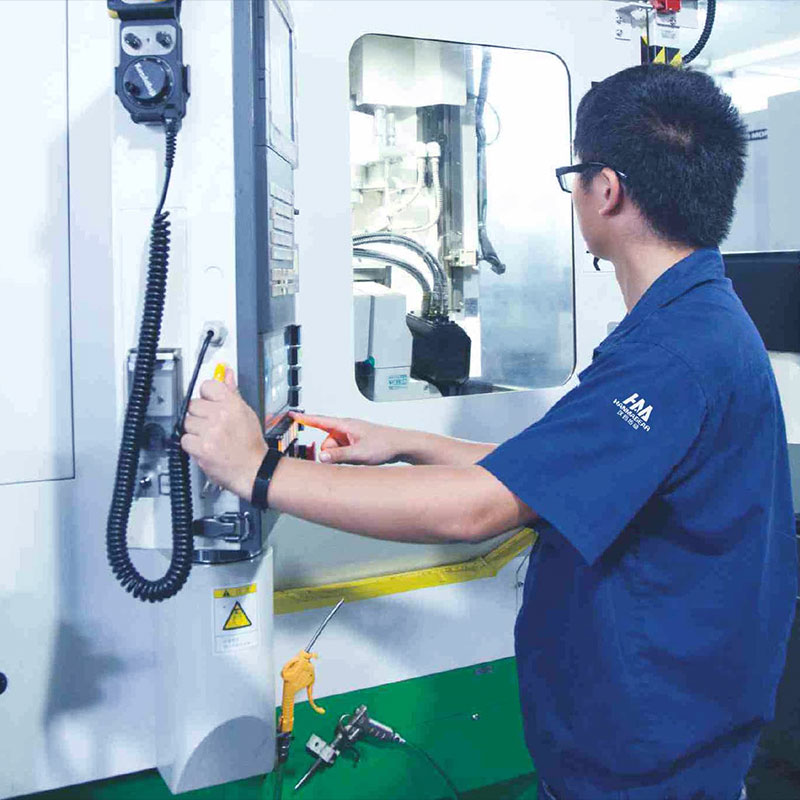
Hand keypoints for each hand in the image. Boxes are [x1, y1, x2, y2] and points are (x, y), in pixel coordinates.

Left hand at [181, 368, 266, 500]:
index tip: (209, 404)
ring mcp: (211, 432)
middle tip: (212, 426)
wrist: (255, 470)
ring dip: (195, 431)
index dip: (206, 397)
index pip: (207, 386)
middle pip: (194, 405)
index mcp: (232, 404)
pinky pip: (185, 439)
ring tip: (210, 438)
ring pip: (188, 422)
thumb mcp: (246, 413)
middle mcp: (221, 415)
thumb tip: (226, 373)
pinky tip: (205, 447)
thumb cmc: (250, 444)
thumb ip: (232, 392)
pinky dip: (192, 445)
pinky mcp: (202, 447)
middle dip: (200, 416)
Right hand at [289, 412, 403, 465]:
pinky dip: (344, 456)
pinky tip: (356, 459)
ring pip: (333, 448)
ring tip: (356, 458)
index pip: (319, 420)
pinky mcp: (354, 442)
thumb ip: (339, 456)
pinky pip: (341, 451)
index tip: (291, 414)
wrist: (401, 445)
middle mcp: (346, 428)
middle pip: (326, 441)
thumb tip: (321, 457)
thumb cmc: (384, 444)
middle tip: (344, 458)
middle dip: (329, 452)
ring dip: (339, 456)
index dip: (304, 418)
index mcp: (345, 425)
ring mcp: (350, 436)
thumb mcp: (359, 453)